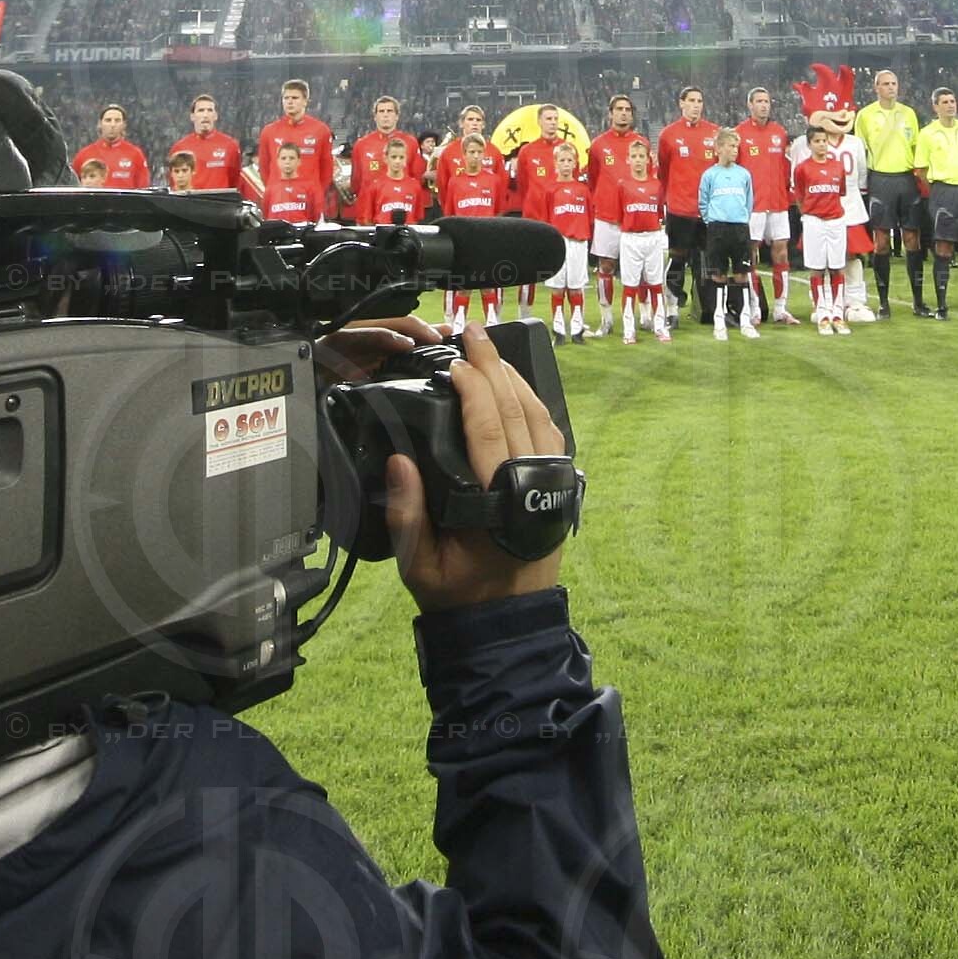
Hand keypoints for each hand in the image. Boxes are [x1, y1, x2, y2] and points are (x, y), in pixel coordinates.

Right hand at [383, 323, 566, 612]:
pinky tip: (515, 387)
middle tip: (472, 333)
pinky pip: (550, 434)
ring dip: (515, 379)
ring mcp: (551, 484)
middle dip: (493, 366)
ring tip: (490, 350)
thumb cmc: (458, 596)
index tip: (453, 363)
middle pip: (516, 411)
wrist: (507, 625)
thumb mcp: (418, 565)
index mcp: (499, 503)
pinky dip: (533, 403)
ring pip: (539, 417)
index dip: (472, 389)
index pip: (488, 429)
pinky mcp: (558, 487)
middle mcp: (531, 486)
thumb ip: (407, 514)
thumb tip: (399, 459)